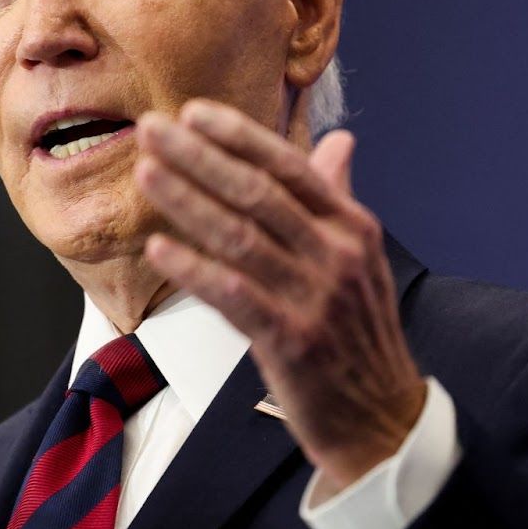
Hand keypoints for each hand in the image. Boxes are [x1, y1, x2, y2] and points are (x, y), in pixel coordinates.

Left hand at [134, 100, 426, 494]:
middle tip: (151, 129)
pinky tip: (160, 248)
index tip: (192, 111)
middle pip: (258, 193)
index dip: (238, 136)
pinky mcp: (292, 341)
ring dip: (187, 201)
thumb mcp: (359, 258)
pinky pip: (234, 295)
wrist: (381, 416)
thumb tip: (339, 141)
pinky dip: (194, 269)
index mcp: (351, 227)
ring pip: (240, 237)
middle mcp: (337, 255)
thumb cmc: (356, 332)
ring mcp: (315, 298)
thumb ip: (337, 198)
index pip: (289, 167)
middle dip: (199, 157)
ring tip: (146, 173)